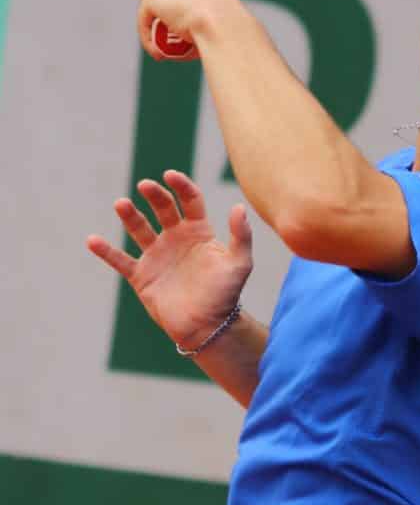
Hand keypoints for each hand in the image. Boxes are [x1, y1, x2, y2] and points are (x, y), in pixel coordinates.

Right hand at [87, 171, 252, 348]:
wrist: (208, 328)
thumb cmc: (226, 296)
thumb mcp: (239, 264)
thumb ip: (241, 236)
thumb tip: (238, 207)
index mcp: (199, 232)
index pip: (189, 200)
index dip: (180, 186)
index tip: (170, 176)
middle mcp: (175, 239)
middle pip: (162, 208)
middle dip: (154, 195)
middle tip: (146, 186)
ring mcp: (157, 256)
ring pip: (139, 229)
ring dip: (130, 215)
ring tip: (121, 204)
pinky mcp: (142, 276)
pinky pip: (120, 260)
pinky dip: (106, 251)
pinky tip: (92, 240)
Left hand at [137, 0, 236, 61]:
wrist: (220, 22)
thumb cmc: (226, 23)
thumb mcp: (217, 15)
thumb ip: (206, 16)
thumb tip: (202, 32)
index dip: (175, 9)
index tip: (179, 27)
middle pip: (160, 0)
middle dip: (162, 20)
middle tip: (171, 41)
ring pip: (151, 12)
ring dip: (155, 32)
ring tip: (165, 51)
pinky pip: (144, 23)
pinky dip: (149, 41)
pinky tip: (158, 53)